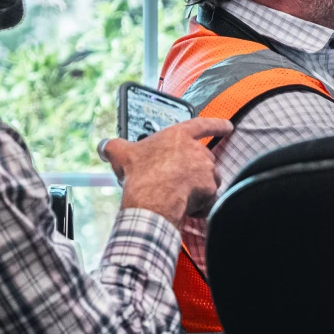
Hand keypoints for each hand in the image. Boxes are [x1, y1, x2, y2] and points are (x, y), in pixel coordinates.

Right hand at [99, 117, 232, 227]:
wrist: (152, 199)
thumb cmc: (140, 173)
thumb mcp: (121, 154)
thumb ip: (113, 146)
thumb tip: (104, 146)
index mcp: (179, 136)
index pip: (202, 125)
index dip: (217, 125)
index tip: (229, 127)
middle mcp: (197, 150)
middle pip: (202, 160)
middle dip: (192, 172)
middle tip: (172, 183)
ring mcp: (206, 169)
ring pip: (207, 180)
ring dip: (196, 190)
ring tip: (175, 195)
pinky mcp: (211, 189)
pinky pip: (208, 200)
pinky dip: (198, 206)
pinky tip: (183, 208)